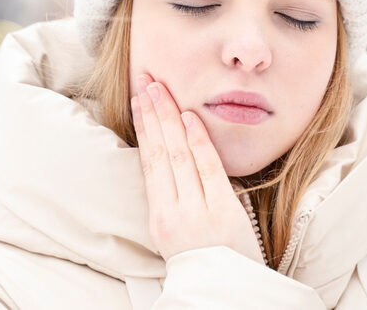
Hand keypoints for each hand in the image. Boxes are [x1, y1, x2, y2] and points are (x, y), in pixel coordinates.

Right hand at [130, 74, 265, 265]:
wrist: (226, 294)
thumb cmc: (207, 260)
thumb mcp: (180, 231)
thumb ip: (176, 195)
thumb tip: (173, 153)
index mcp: (159, 217)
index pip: (148, 160)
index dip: (144, 126)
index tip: (139, 97)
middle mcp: (172, 213)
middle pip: (159, 152)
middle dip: (152, 112)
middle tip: (145, 78)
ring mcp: (196, 212)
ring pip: (177, 156)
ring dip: (169, 118)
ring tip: (160, 88)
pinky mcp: (221, 213)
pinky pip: (208, 170)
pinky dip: (198, 142)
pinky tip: (190, 117)